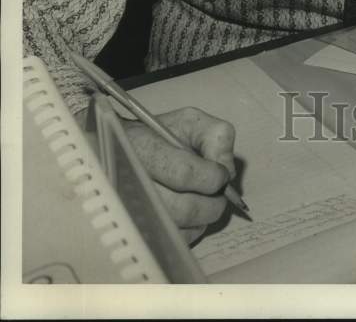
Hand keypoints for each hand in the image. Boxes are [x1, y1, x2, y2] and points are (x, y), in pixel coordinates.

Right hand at [123, 106, 236, 243]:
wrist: (124, 152)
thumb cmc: (161, 136)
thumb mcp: (189, 121)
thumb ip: (216, 136)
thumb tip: (226, 170)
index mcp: (143, 149)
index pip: (184, 174)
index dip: (213, 177)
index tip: (221, 173)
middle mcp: (132, 184)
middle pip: (185, 208)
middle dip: (213, 201)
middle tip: (218, 190)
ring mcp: (133, 212)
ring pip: (182, 227)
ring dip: (206, 215)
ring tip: (206, 198)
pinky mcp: (140, 230)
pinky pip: (176, 240)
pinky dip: (194, 228)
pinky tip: (192, 212)